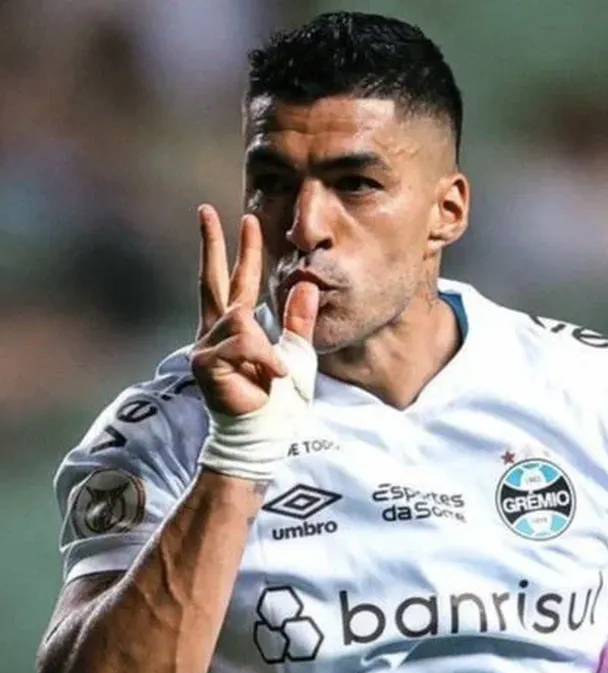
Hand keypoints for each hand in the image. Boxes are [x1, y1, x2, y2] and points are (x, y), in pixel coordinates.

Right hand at [192, 204, 317, 416]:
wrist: (264, 434)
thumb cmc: (278, 402)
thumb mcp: (297, 353)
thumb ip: (298, 320)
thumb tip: (308, 285)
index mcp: (236, 328)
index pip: (237, 281)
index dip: (240, 250)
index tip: (245, 219)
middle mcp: (215, 332)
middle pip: (212, 279)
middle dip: (211, 243)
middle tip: (205, 209)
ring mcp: (206, 346)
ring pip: (242, 319)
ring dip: (266, 349)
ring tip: (273, 376)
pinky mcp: (205, 362)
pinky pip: (242, 343)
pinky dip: (263, 359)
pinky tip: (268, 378)